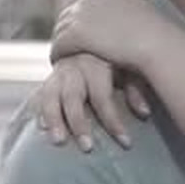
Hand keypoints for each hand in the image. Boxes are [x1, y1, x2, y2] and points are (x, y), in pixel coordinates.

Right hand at [34, 55, 151, 151]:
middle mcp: (73, 67)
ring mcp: (58, 73)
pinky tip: (42, 127)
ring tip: (59, 141)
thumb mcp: (128, 67)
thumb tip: (144, 113)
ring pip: (50, 97)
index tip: (125, 143)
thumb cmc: (115, 57)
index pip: (102, 97)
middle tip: (87, 148)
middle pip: (72, 98)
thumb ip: (134, 89)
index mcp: (95, 62)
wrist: (89, 35)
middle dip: (79, 124)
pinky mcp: (49, 79)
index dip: (113, 121)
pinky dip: (40, 111)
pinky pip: (40, 95)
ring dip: (54, 120)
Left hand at [52, 0, 160, 70]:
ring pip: (60, 30)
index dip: (79, 17)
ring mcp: (81, 15)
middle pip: (67, 14)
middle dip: (67, 30)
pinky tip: (60, 63)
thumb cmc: (155, 31)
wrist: (155, 45)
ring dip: (61, 43)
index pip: (80, 0)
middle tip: (67, 46)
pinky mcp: (74, 34)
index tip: (81, 31)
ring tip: (63, 56)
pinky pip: (58, 45)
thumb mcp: (140, 2)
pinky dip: (57, 54)